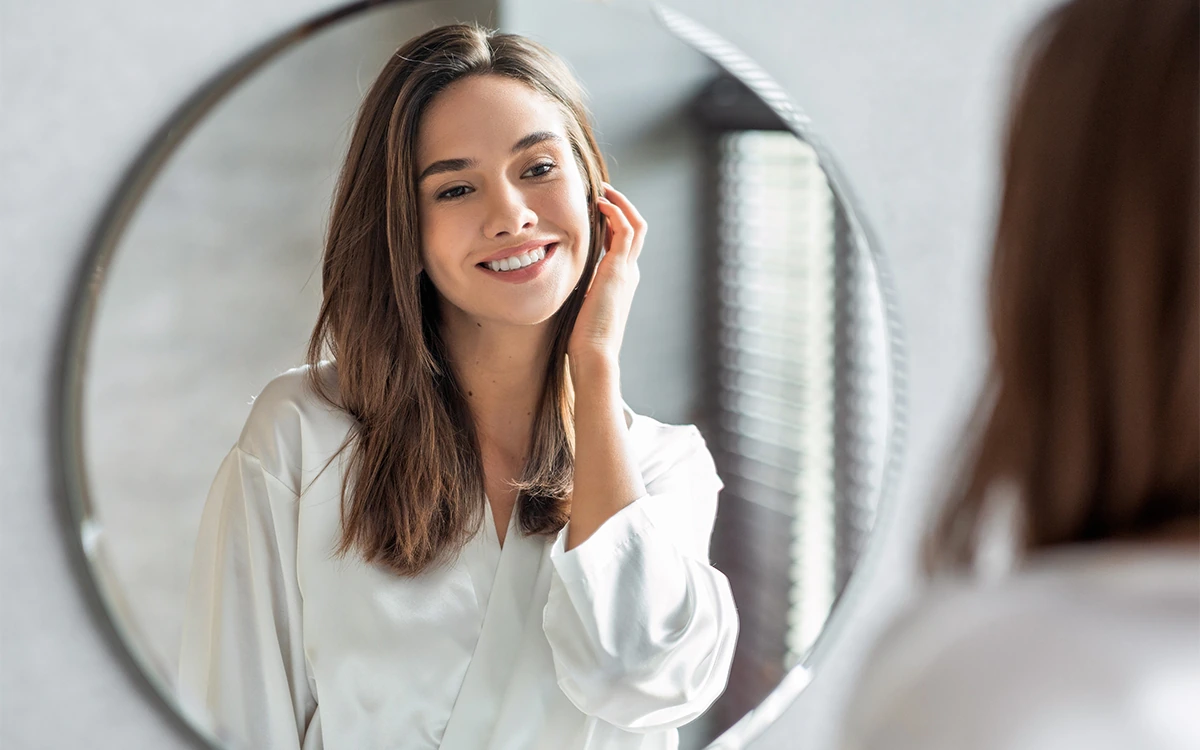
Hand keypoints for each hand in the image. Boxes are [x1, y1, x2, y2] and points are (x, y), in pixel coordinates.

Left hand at [567, 183, 645, 374]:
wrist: (595, 354)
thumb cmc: (583, 339)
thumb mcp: (580, 307)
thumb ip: (578, 291)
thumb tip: (562, 285)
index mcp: (620, 282)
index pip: (622, 244)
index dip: (611, 224)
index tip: (595, 211)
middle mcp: (628, 273)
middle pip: (636, 230)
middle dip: (621, 208)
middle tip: (603, 193)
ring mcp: (627, 270)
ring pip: (636, 225)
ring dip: (621, 204)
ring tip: (604, 191)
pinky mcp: (620, 269)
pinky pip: (626, 230)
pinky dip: (617, 212)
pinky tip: (601, 203)